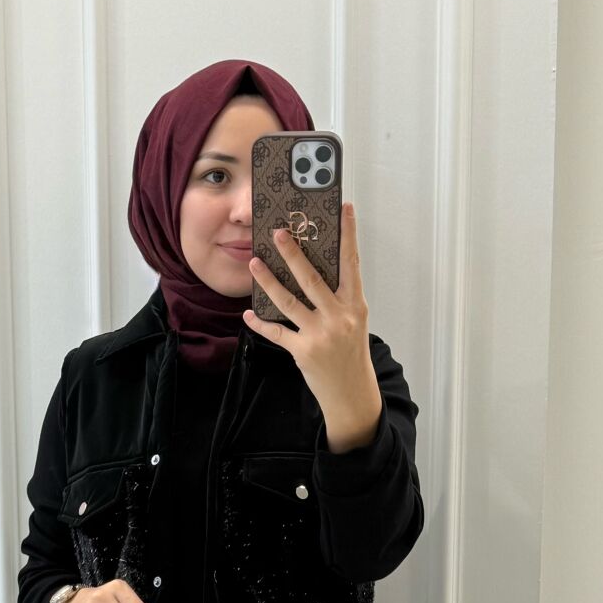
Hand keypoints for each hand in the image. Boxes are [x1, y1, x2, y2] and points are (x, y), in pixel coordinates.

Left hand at [242, 202, 383, 451]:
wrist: (351, 393)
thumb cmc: (351, 353)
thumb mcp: (353, 321)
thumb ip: (338, 297)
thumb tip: (313, 270)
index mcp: (355, 305)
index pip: (352, 263)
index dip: (348, 235)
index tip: (344, 209)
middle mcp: (338, 317)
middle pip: (312, 278)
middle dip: (293, 254)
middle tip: (278, 233)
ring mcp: (320, 335)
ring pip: (289, 301)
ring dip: (268, 282)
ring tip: (254, 264)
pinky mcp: (303, 352)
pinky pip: (276, 332)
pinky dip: (260, 323)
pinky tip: (248, 314)